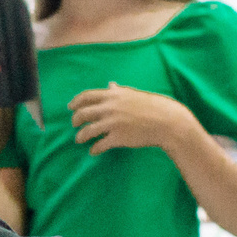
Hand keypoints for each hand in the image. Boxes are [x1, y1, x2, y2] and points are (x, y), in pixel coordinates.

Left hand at [68, 83, 199, 153]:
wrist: (166, 121)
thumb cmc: (152, 106)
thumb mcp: (133, 94)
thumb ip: (118, 91)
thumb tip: (110, 85)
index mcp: (113, 95)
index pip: (87, 96)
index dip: (75, 102)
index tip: (70, 107)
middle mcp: (110, 107)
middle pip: (83, 113)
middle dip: (75, 120)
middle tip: (75, 124)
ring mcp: (113, 123)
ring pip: (87, 131)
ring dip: (81, 136)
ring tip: (79, 139)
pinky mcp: (117, 138)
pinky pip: (99, 145)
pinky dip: (94, 149)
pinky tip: (93, 151)